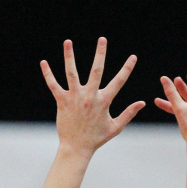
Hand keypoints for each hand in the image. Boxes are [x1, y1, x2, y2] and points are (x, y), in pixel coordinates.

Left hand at [41, 37, 144, 156]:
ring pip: (72, 73)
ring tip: (68, 41)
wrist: (77, 148)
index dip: (127, 69)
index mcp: (104, 102)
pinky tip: (44, 62)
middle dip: (100, 54)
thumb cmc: (97, 138)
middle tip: (102, 39)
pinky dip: (48, 74)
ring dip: (70, 56)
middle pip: (96, 71)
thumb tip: (142, 103)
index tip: (133, 57)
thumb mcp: (116, 127)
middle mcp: (90, 97)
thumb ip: (129, 113)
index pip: (119, 82)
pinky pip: (53, 85)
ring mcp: (75, 98)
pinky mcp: (62, 101)